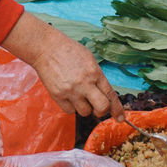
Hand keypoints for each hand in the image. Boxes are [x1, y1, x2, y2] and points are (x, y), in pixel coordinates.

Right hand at [1, 11, 123, 118]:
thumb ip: (97, 77)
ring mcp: (70, 91)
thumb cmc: (68, 51)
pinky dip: (70, 106)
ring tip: (77, 94)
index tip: (120, 118)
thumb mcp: (89, 60)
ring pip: (84, 112)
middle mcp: (84, 84)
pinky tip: (67, 94)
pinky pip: (69, 111)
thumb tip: (104, 94)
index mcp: (95, 73)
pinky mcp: (58, 96)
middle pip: (101, 109)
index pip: (111, 95)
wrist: (46, 48)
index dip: (117, 109)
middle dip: (101, 110)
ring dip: (83, 107)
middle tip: (96, 105)